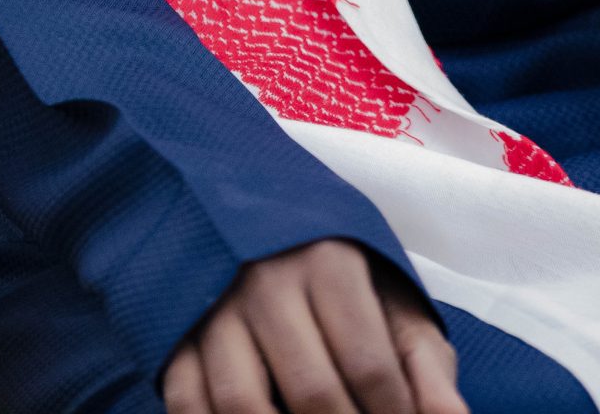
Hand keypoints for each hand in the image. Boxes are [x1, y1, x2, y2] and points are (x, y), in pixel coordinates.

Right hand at [161, 238, 468, 413]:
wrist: (244, 204)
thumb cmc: (332, 266)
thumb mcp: (386, 293)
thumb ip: (424, 360)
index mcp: (331, 262)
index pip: (370, 366)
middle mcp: (268, 281)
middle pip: (312, 392)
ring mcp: (215, 308)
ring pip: (243, 404)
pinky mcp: (175, 331)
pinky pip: (187, 401)